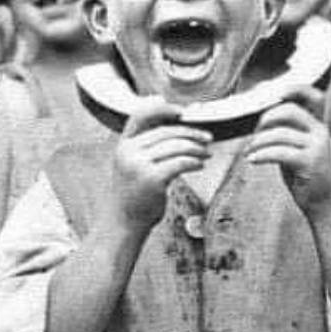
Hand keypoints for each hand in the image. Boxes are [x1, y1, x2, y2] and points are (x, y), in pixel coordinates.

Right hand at [109, 98, 210, 234]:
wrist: (124, 223)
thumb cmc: (134, 196)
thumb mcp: (131, 166)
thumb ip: (145, 148)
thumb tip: (175, 128)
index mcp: (122, 145)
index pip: (140, 116)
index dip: (162, 108)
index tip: (183, 111)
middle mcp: (128, 151)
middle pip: (166, 131)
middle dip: (191, 133)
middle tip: (207, 138)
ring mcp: (138, 165)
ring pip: (176, 146)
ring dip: (197, 149)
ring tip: (207, 154)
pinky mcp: (152, 179)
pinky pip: (181, 162)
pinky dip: (195, 162)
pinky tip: (200, 165)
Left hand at [244, 86, 330, 216]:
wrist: (322, 202)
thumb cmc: (304, 174)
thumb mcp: (296, 147)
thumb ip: (286, 131)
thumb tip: (261, 116)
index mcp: (317, 125)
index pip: (314, 96)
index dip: (295, 89)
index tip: (274, 93)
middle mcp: (320, 132)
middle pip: (289, 111)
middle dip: (266, 119)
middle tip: (254, 135)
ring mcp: (317, 147)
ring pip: (280, 133)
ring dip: (258, 142)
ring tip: (249, 152)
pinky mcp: (310, 163)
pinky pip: (279, 152)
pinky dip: (261, 155)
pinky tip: (252, 160)